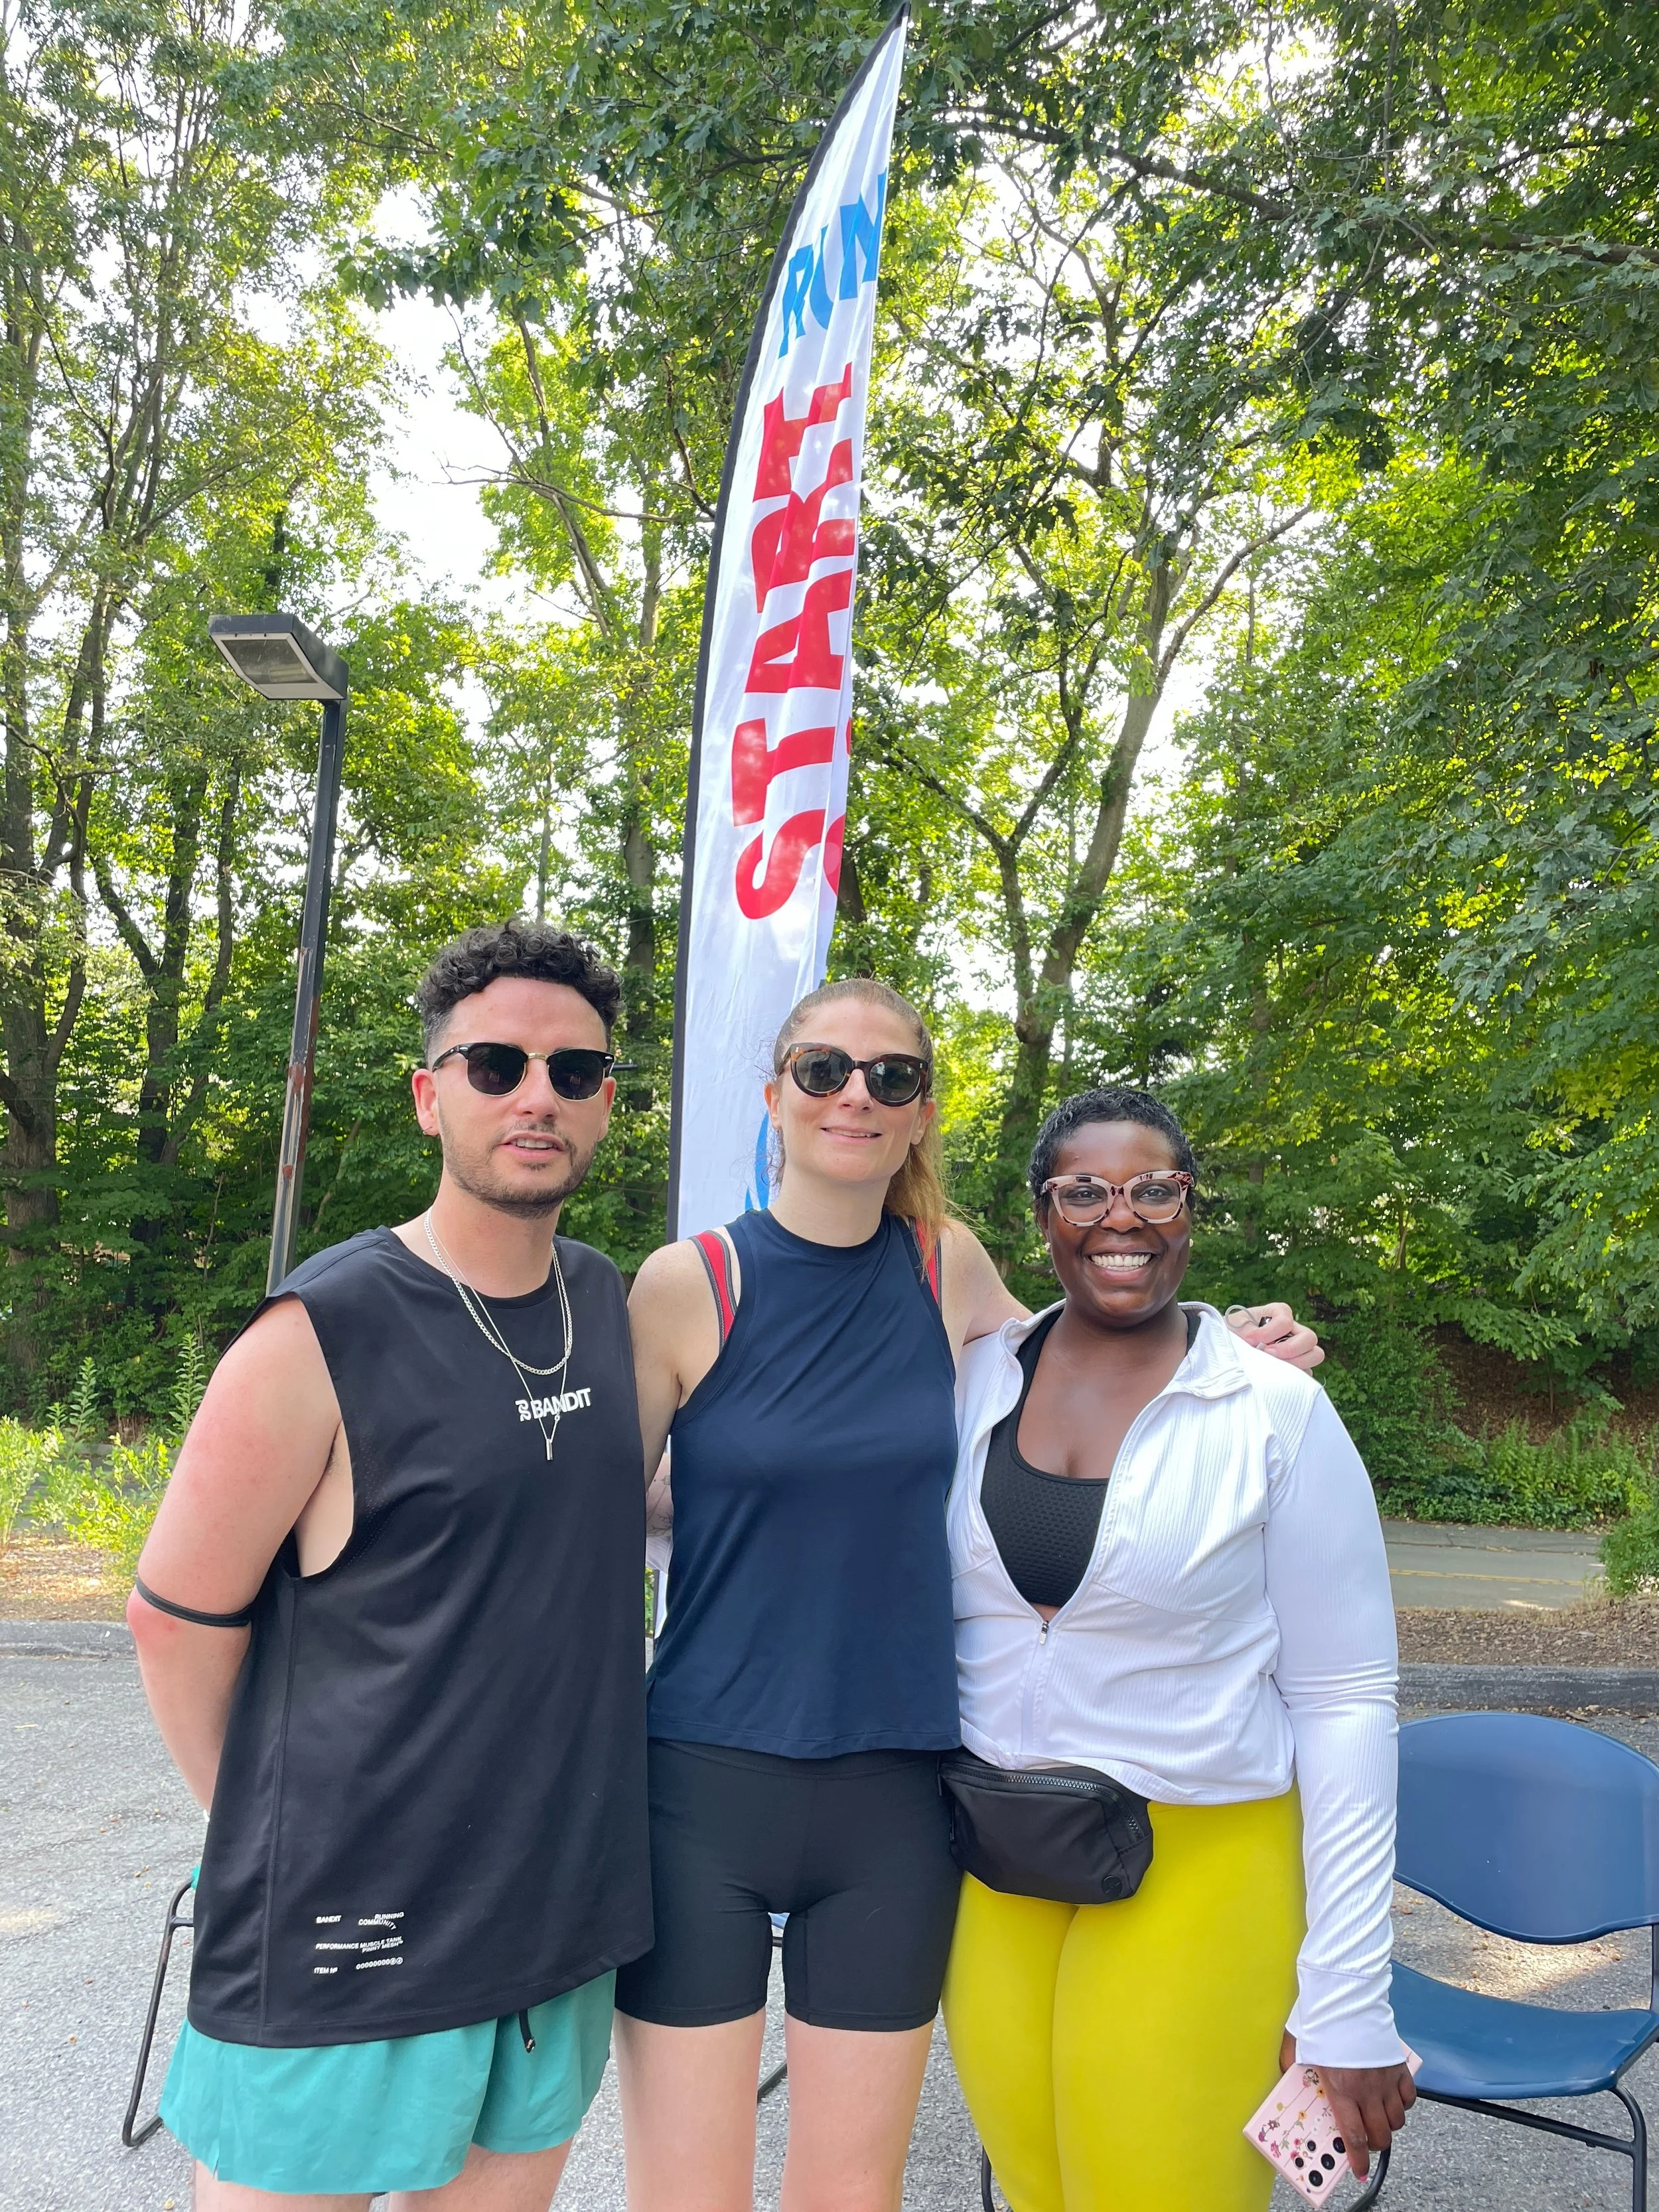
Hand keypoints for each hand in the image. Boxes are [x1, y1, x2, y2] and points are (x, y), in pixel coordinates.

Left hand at [1226, 1300, 1324, 1371]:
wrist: (1226, 1350)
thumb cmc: (1231, 1334)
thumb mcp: (1234, 1326)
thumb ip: (1246, 1330)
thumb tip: (1256, 1344)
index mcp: (1277, 1314)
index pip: (1286, 1319)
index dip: (1270, 1331)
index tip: (1250, 1340)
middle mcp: (1292, 1331)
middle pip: (1309, 1338)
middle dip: (1290, 1348)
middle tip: (1268, 1354)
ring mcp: (1298, 1350)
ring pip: (1315, 1355)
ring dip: (1297, 1363)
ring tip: (1274, 1368)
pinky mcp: (1297, 1368)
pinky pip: (1307, 1374)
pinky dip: (1296, 1377)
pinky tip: (1277, 1378)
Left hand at [1278, 2032, 1414, 2178]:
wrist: (1345, 1994)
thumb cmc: (1319, 2018)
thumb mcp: (1295, 2045)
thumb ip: (1290, 2067)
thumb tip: (1286, 2081)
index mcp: (1341, 2089)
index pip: (1353, 2136)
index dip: (1358, 2160)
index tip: (1359, 2171)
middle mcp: (1367, 2090)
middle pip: (1380, 2135)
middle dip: (1373, 2144)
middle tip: (1364, 2139)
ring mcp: (1386, 2079)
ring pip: (1397, 2120)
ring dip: (1388, 2125)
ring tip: (1376, 2117)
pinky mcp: (1398, 2066)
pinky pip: (1409, 2097)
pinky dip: (1402, 2104)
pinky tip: (1390, 2097)